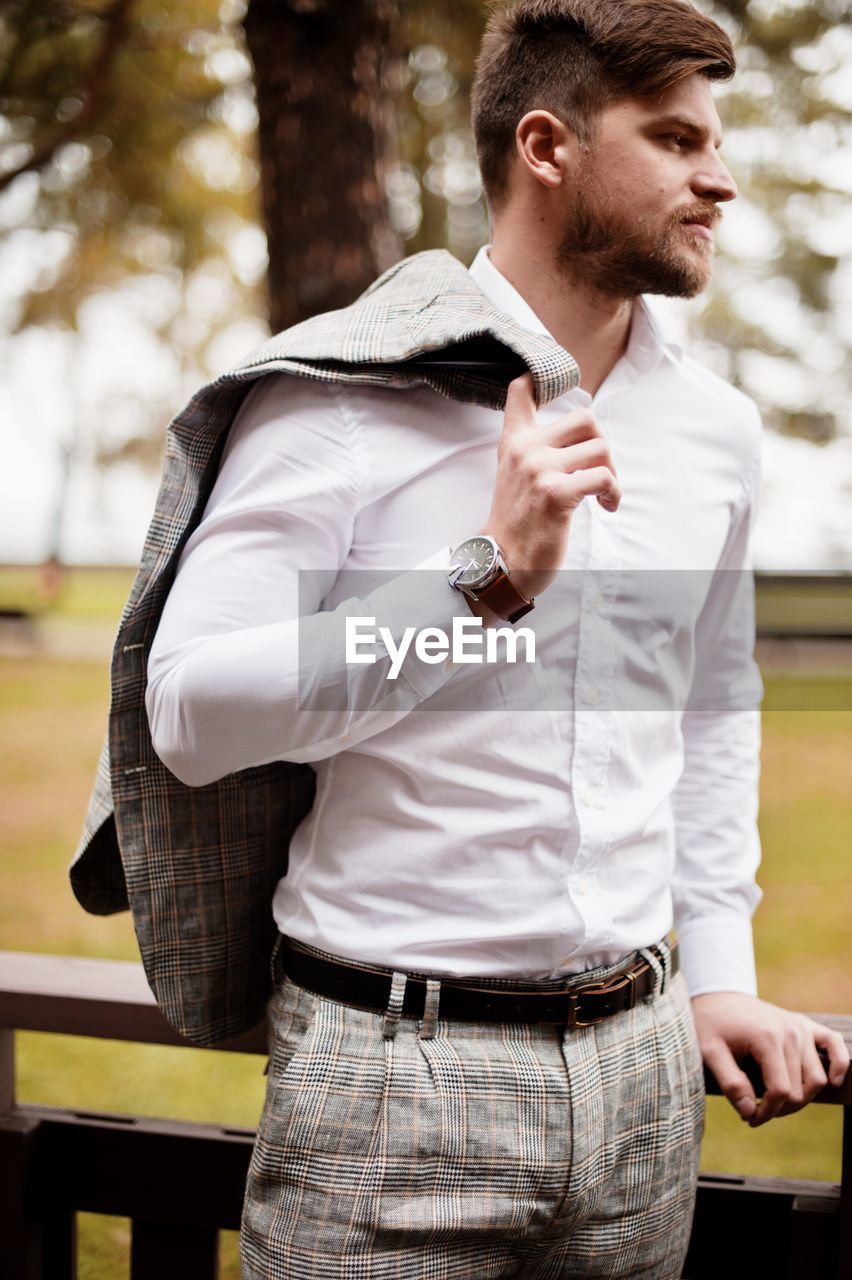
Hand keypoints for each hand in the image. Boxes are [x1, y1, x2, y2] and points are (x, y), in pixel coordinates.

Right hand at [480, 372, 619, 600]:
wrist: (504, 560)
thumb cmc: (518, 521)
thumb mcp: (515, 475)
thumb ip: (532, 447)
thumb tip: (577, 428)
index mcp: (515, 442)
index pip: (520, 392)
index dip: (539, 377)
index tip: (551, 381)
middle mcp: (525, 450)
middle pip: (585, 418)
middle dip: (602, 445)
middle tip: (599, 470)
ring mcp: (539, 470)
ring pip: (601, 448)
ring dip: (611, 473)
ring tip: (603, 494)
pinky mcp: (556, 494)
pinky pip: (603, 478)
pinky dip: (614, 493)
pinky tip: (606, 506)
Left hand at [691, 991, 849, 1125]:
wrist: (718, 995)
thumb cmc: (711, 1024)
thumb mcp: (709, 1052)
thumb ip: (730, 1083)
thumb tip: (750, 1112)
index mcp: (767, 1038)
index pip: (780, 1092)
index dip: (766, 1112)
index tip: (749, 1119)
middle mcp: (791, 1033)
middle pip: (799, 1090)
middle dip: (778, 1109)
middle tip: (754, 1111)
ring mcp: (801, 1027)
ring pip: (816, 1079)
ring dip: (801, 1099)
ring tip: (774, 1102)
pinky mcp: (805, 1024)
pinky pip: (834, 1045)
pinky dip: (838, 1065)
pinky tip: (832, 1082)